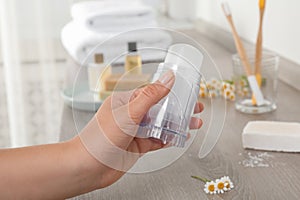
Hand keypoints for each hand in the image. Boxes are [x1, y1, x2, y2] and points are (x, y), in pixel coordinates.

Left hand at [77, 71, 203, 187]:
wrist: (88, 167)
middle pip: (160, 109)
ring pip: (161, 125)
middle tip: (195, 108)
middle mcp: (131, 115)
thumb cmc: (100, 138)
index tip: (186, 91)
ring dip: (177, 124)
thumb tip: (168, 78)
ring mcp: (135, 131)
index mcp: (126, 102)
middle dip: (178, 109)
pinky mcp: (138, 146)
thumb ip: (151, 96)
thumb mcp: (129, 113)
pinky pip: (158, 140)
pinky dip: (169, 139)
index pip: (152, 92)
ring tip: (194, 124)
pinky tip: (180, 137)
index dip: (171, 91)